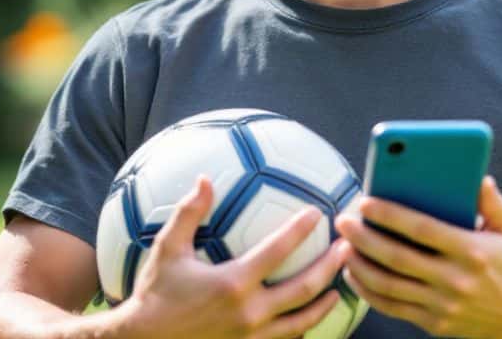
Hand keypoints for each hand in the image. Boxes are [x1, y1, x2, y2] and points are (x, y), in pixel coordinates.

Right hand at [119, 176, 347, 338]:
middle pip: (304, 289)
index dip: (300, 229)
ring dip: (325, 303)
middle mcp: (249, 312)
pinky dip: (302, 329)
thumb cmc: (154, 294)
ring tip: (341, 288)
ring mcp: (251, 337)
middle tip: (347, 249)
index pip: (278, 251)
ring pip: (302, 322)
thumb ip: (189, 213)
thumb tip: (204, 179)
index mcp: (233, 282)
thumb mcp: (167, 250)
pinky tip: (309, 319)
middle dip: (329, 267)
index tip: (316, 213)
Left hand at [334, 176, 501, 337]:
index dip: (391, 215)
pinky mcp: (433, 323)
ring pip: (389, 285)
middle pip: (398, 258)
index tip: (366, 202)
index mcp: (471, 251)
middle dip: (364, 238)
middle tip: (342, 220)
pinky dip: (367, 291)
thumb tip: (480, 179)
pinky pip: (391, 307)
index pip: (423, 229)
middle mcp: (455, 280)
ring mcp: (443, 305)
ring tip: (341, 246)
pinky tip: (352, 273)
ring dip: (359, 265)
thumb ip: (493, 202)